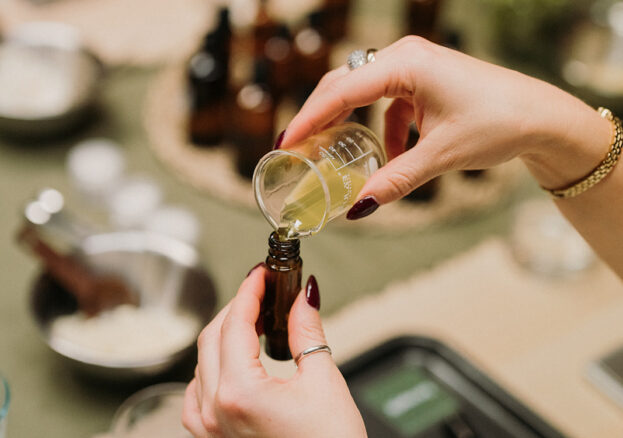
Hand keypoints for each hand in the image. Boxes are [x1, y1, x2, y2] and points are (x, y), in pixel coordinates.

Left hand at [182, 266, 365, 437]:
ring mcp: (210, 428)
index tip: (261, 273)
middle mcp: (216, 410)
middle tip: (261, 290)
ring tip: (251, 319)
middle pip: (212, 337)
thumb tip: (303, 295)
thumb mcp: (323, 380)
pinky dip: (211, 367)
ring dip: (222, 334)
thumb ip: (306, 331)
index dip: (249, 291)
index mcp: (240, 392)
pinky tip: (229, 360)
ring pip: (201, 362)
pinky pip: (196, 393)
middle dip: (236, 307)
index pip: (235, 323)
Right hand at [281, 36, 610, 216]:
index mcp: (406, 64)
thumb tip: (359, 207)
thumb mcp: (440, 156)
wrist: (540, 116)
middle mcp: (406, 56)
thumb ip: (396, 180)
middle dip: (321, 117)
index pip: (342, 91)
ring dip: (350, 122)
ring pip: (363, 91)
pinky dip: (383, 127)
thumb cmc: (498, 123)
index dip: (310, 118)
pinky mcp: (423, 78)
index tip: (286, 142)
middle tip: (298, 147)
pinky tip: (392, 153)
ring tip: (333, 151)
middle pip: (345, 84)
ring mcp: (415, 65)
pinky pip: (388, 100)